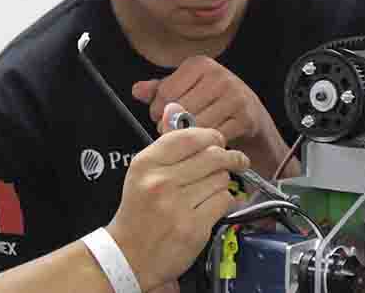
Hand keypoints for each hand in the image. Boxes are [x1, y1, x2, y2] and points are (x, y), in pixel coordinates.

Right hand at [106, 103, 249, 292]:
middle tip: (236, 159)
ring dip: (222, 182)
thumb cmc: (138, 212)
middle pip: (213, 156)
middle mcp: (161, 182)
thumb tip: (175, 107)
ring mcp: (178, 206)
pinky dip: (223, 202)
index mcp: (147, 164)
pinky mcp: (194, 227)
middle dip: (229, 156)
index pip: (190, 137)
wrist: (128, 256)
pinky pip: (224, 201)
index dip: (211, 136)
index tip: (218, 140)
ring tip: (210, 189)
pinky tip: (210, 206)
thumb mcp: (143, 171)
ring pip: (221, 179)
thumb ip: (164, 140)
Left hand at [132, 56, 276, 148]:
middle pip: (180, 110)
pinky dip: (205, 144)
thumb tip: (136, 90)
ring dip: (187, 137)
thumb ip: (159, 89)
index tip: (161, 116)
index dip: (157, 109)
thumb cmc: (210, 99)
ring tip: (187, 135)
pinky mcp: (245, 118)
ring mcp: (234, 97)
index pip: (165, 92)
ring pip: (196, 126)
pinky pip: (213, 137)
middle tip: (173, 129)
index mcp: (200, 64)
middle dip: (171, 125)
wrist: (250, 113)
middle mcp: (219, 76)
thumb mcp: (184, 88)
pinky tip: (204, 141)